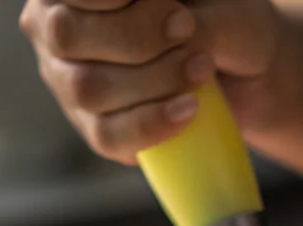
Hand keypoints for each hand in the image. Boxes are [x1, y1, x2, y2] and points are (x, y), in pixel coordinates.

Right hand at [20, 0, 281, 163]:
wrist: (246, 67)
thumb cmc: (221, 14)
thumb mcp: (212, 0)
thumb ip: (180, 7)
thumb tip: (172, 23)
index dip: (112, 1)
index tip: (172, 5)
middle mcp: (56, 28)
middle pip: (66, 35)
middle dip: (134, 35)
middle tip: (187, 29)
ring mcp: (70, 81)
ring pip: (88, 89)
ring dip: (152, 79)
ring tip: (202, 66)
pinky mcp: (95, 126)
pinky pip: (107, 136)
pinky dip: (151, 124)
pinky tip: (189, 109)